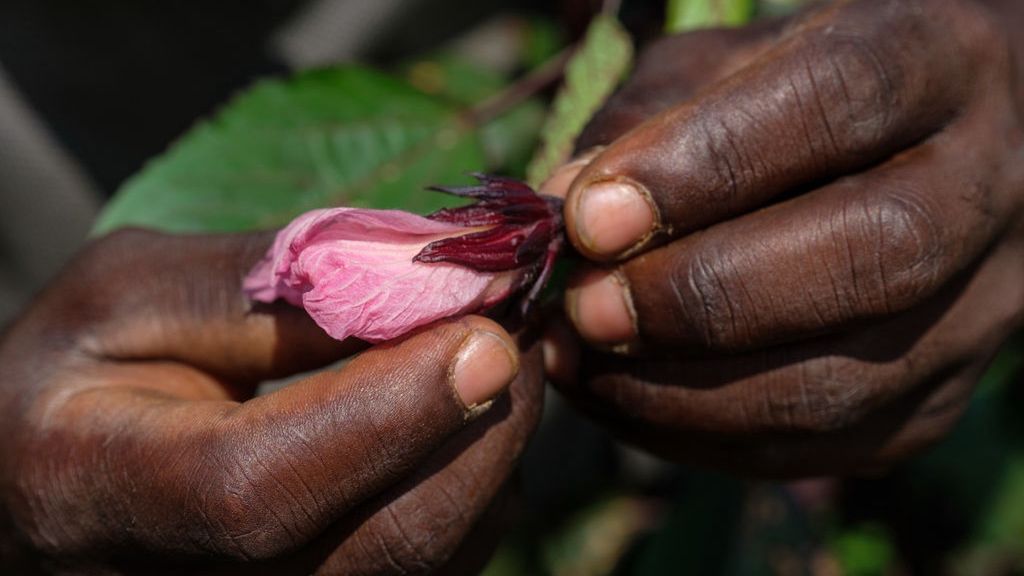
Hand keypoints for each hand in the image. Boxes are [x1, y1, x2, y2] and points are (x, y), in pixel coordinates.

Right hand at [0, 229, 543, 573]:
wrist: (51, 485)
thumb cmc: (77, 377)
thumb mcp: (128, 295)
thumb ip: (264, 283)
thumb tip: (423, 269)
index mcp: (106, 497)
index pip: (263, 489)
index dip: (391, 413)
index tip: (488, 333)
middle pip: (388, 543)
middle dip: (484, 425)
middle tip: (523, 321)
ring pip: (432, 560)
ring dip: (494, 450)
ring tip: (503, 351)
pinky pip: (436, 566)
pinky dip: (476, 485)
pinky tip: (467, 411)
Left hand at [542, 0, 1023, 475]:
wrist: (917, 161)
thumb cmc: (794, 96)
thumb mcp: (725, 64)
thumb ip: (649, 118)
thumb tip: (568, 208)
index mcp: (938, 59)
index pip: (839, 102)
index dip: (705, 164)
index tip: (589, 217)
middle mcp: (986, 188)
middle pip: (872, 256)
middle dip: (702, 298)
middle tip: (585, 309)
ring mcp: (977, 311)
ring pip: (842, 382)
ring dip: (682, 391)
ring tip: (578, 360)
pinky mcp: (937, 401)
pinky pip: (818, 447)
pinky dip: (698, 435)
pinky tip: (621, 398)